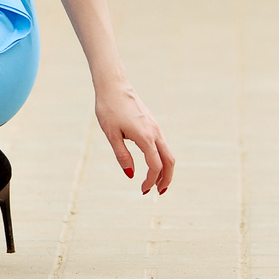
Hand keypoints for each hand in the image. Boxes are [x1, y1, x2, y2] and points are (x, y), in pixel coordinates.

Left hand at [95, 79, 174, 194]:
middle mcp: (155, 132)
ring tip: (157, 182)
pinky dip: (162, 158)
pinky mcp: (152, 123)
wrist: (113, 86)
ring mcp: (155, 127)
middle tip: (159, 193)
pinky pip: (163, 144)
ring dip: (166, 169)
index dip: (151, 181)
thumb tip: (131, 175)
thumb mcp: (111, 134)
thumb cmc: (109, 109)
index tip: (142, 190)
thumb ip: (122, 155)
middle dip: (167, 179)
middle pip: (169, 160)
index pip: (155, 166)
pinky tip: (153, 163)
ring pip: (168, 152)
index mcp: (145, 137)